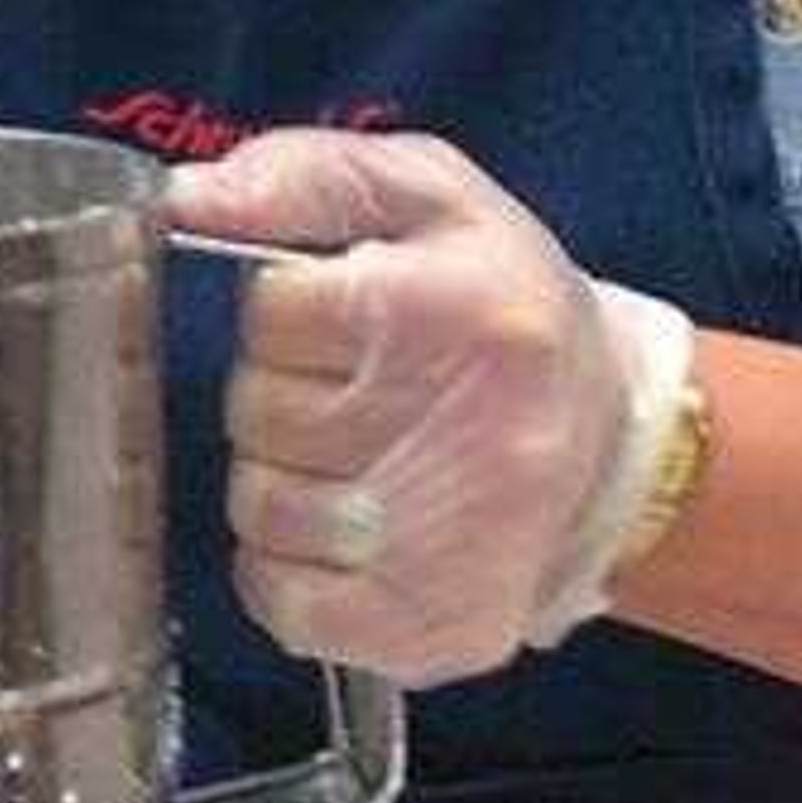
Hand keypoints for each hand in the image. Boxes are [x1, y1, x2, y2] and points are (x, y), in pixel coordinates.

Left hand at [166, 132, 691, 682]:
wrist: (615, 451)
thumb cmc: (507, 316)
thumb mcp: (435, 200)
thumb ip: (308, 175)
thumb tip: (186, 198)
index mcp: (449, 309)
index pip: (274, 310)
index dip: (292, 314)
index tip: (347, 321)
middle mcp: (446, 431)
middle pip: (258, 411)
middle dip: (287, 397)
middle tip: (359, 395)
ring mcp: (432, 544)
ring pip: (258, 505)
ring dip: (286, 481)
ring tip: (362, 462)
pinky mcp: (419, 627)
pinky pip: (277, 596)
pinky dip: (289, 566)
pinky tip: (348, 534)